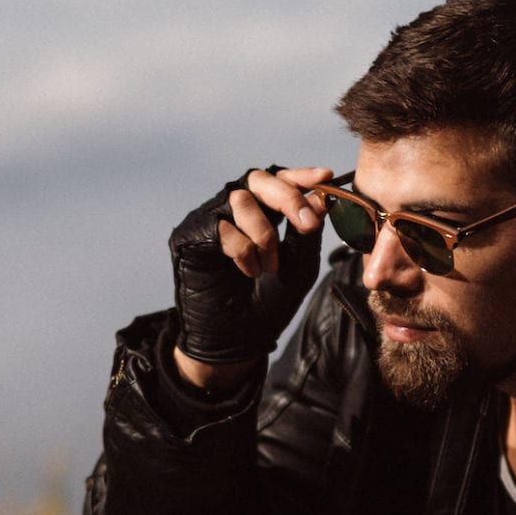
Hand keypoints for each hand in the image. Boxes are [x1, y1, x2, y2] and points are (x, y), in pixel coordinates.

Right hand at [170, 167, 333, 382]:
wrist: (240, 338)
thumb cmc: (269, 302)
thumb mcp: (300, 265)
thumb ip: (308, 231)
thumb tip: (321, 195)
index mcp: (264, 212)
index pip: (280, 180)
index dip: (301, 176)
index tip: (325, 177)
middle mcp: (235, 210)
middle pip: (259, 179)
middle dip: (287, 198)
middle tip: (305, 225)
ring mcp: (211, 219)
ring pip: (241, 200)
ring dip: (264, 236)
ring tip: (268, 268)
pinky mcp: (190, 235)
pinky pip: (222, 227)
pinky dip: (243, 250)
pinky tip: (248, 272)